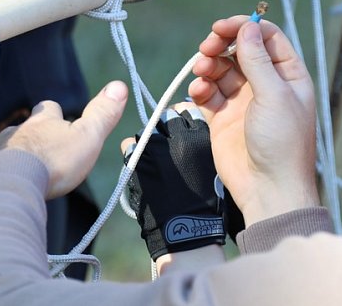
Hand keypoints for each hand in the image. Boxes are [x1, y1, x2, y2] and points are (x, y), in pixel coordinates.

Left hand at [0, 81, 127, 198]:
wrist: (12, 184)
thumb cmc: (53, 160)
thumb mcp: (87, 136)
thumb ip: (102, 114)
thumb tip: (120, 85)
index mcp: (44, 120)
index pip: (49, 107)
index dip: (56, 112)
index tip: (62, 119)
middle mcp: (20, 130)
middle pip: (27, 126)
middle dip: (35, 134)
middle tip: (45, 148)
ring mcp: (1, 149)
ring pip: (10, 145)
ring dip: (19, 154)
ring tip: (27, 168)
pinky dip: (5, 172)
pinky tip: (11, 182)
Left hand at [121, 106, 224, 258]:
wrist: (186, 230)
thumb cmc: (205, 203)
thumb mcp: (212, 165)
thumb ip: (199, 143)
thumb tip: (187, 128)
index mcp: (201, 136)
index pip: (186, 111)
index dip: (180, 119)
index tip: (177, 128)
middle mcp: (178, 136)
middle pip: (164, 118)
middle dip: (162, 127)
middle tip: (163, 144)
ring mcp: (155, 147)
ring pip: (146, 131)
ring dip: (147, 141)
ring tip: (153, 159)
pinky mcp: (137, 159)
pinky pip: (129, 145)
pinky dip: (132, 153)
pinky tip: (140, 166)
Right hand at [188, 17, 319, 225]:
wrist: (267, 188)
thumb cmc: (281, 143)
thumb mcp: (274, 95)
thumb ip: (257, 60)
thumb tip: (247, 28)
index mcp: (287, 75)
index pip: (266, 38)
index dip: (243, 28)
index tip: (221, 27)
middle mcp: (265, 84)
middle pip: (239, 50)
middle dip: (220, 45)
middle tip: (206, 47)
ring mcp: (242, 100)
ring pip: (220, 69)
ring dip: (207, 65)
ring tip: (201, 72)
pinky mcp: (222, 116)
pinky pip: (207, 92)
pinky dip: (200, 88)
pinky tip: (198, 92)